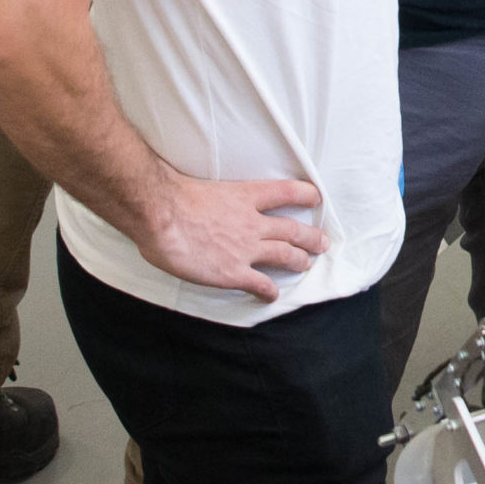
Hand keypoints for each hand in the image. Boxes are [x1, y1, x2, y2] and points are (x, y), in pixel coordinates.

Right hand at [132, 173, 326, 303]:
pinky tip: (272, 296)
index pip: (286, 191)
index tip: (316, 198)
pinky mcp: (234, 272)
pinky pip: (260, 283)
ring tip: (306, 265)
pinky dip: (269, 291)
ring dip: (299, 261)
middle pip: (292, 229)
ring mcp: (246, 248)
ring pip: (284, 255)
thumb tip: (204, 203)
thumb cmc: (174, 197)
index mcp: (245, 195)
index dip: (305, 195)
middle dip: (311, 237)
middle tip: (322, 243)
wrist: (162, 215)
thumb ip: (215, 198)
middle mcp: (252, 222)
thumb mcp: (205, 187)